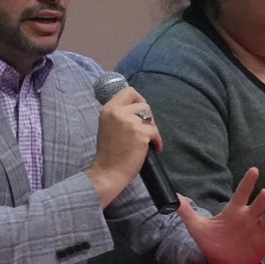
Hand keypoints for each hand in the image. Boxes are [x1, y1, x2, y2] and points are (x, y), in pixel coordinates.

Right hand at [85, 87, 160, 207]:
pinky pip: (156, 132)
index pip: (128, 91)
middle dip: (147, 116)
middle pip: (143, 103)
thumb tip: (138, 111)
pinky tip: (153, 149)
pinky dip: (157, 141)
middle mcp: (117, 112)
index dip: (138, 100)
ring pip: (150, 117)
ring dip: (152, 128)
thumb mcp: (109, 126)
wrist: (107, 172)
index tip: (141, 113)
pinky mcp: (140, 133)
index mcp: (109, 109)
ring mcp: (129, 122)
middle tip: (145, 130)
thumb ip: (120, 116)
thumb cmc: (109, 153)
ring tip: (147, 141)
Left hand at [177, 167, 264, 263]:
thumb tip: (172, 197)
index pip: (242, 192)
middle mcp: (248, 218)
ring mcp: (257, 231)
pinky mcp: (261, 245)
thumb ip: (186, 211)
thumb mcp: (197, 226)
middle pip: (259, 204)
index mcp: (234, 210)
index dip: (248, 181)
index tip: (254, 170)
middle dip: (263, 198)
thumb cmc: (211, 241)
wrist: (219, 263)